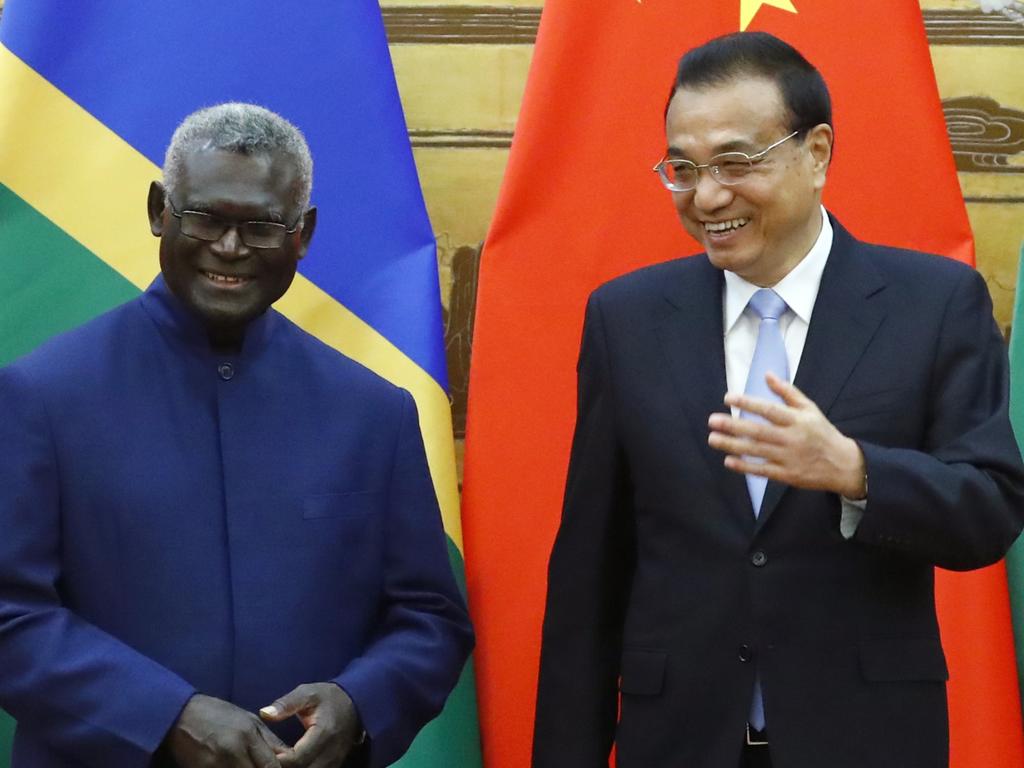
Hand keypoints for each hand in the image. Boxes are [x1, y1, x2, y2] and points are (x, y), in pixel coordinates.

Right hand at [165, 693, 289, 767]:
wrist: (180, 715)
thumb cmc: (218, 715)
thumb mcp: (249, 720)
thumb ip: (270, 740)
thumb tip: (287, 757)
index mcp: (248, 735)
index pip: (272, 766)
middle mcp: (234, 752)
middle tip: (262, 767)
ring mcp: (216, 765)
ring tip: (246, 764)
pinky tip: (234, 767)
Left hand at [260, 683, 361, 767]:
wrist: (355, 704)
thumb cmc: (328, 697)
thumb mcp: (307, 693)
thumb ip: (286, 704)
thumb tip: (264, 713)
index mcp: (323, 733)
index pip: (297, 758)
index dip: (278, 760)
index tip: (266, 751)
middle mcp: (331, 752)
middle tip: (268, 758)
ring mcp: (334, 762)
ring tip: (278, 760)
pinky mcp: (335, 765)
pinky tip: (291, 763)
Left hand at [707, 373, 866, 498]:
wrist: (842, 464)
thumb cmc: (822, 432)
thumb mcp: (810, 408)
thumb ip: (788, 392)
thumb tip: (767, 374)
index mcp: (797, 420)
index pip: (769, 409)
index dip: (748, 403)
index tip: (728, 398)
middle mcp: (791, 438)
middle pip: (758, 431)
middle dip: (733, 426)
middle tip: (712, 420)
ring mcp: (788, 458)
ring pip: (756, 451)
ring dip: (732, 445)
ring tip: (712, 439)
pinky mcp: (787, 475)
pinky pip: (762, 470)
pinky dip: (745, 466)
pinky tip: (728, 461)